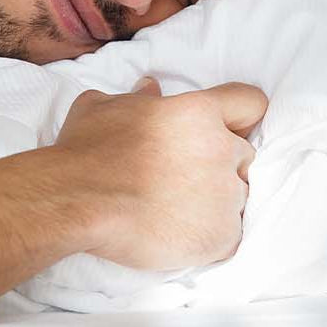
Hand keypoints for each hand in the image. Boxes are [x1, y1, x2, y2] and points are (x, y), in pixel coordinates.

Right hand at [54, 78, 265, 269]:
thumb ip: (136, 97)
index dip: (239, 116)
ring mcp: (225, 196)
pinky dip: (210, 237)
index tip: (225, 128)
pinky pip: (231, 235)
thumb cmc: (86, 151)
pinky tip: (178, 233)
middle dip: (219, 163)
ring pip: (238, 196)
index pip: (250, 103)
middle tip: (183, 176)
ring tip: (176, 210)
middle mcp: (221, 150)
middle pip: (243, 154)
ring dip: (215, 201)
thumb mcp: (103, 107)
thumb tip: (150, 89)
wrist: (76, 201)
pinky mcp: (221, 237)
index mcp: (199, 112)